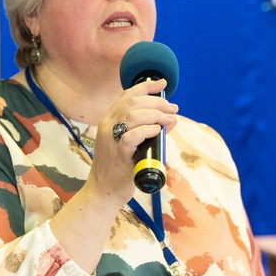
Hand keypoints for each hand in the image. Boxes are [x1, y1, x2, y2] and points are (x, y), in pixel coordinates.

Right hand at [89, 78, 177, 200]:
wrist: (103, 191)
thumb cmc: (119, 169)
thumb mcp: (132, 146)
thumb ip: (147, 131)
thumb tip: (171, 120)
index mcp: (109, 121)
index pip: (126, 95)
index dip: (146, 87)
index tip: (163, 84)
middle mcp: (107, 126)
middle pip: (132, 102)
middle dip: (156, 101)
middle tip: (173, 109)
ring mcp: (111, 140)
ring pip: (132, 115)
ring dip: (156, 114)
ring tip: (169, 120)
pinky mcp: (118, 155)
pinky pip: (132, 136)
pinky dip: (147, 130)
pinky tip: (158, 130)